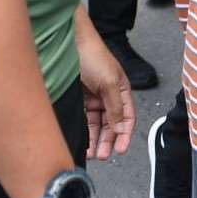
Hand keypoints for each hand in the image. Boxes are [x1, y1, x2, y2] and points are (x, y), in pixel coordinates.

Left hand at [76, 24, 133, 160]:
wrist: (69, 42)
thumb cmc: (93, 56)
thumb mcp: (108, 82)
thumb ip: (115, 106)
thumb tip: (120, 126)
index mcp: (121, 90)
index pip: (127, 117)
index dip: (125, 134)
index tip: (120, 149)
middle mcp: (108, 96)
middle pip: (112, 123)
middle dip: (108, 140)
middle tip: (103, 155)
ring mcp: (93, 98)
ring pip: (97, 124)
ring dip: (96, 139)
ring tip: (92, 153)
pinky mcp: (79, 99)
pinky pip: (84, 119)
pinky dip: (84, 131)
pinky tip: (82, 140)